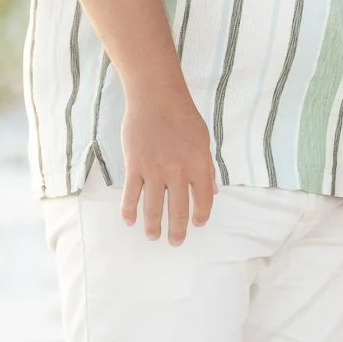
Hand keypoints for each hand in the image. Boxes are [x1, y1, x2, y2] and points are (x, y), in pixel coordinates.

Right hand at [119, 79, 216, 244]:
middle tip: (175, 242)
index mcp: (199, 165)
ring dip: (153, 226)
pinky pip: (131, 194)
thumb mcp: (204, 141)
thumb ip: (207, 168)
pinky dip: (129, 210)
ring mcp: (154, 170)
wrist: (156, 99)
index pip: (204, 199)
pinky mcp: (134, 166)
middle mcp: (177, 172)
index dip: (201, 215)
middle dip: (177, 230)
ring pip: (153, 207)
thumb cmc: (184, 117)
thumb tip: (213, 192)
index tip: (197, 224)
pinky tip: (130, 221)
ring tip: (153, 237)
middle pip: (178, 209)